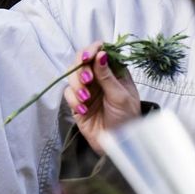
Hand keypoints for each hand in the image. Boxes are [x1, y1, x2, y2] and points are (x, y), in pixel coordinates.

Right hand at [62, 41, 141, 155]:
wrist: (118, 144)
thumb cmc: (127, 119)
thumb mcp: (120, 96)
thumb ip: (107, 75)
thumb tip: (101, 53)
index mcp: (114, 72)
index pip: (101, 52)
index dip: (93, 50)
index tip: (89, 56)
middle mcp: (99, 77)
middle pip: (81, 60)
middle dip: (81, 67)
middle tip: (87, 78)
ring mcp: (87, 89)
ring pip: (72, 75)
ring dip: (76, 84)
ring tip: (86, 98)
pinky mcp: (77, 102)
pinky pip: (68, 94)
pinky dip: (74, 100)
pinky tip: (84, 110)